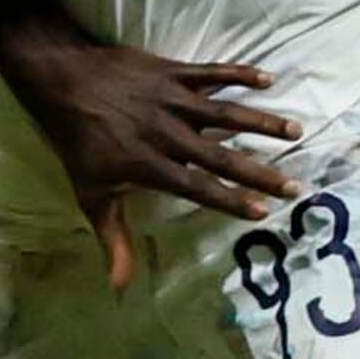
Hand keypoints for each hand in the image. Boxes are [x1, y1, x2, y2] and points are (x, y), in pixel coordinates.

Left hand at [6, 47, 303, 290]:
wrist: (63, 82)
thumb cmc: (79, 143)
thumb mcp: (91, 194)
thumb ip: (112, 239)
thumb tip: (119, 286)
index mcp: (148, 165)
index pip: (197, 187)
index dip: (230, 200)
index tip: (263, 211)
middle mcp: (166, 133)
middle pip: (220, 156)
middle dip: (259, 172)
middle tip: (295, 185)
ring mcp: (172, 101)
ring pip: (225, 112)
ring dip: (261, 121)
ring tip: (296, 130)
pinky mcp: (173, 72)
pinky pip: (212, 72)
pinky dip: (240, 74)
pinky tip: (270, 79)